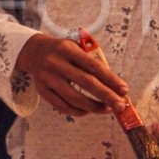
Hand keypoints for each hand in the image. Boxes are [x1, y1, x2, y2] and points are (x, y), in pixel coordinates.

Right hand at [14, 34, 128, 116]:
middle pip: (86, 83)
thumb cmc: (63, 51)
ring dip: (94, 107)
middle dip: (106, 96)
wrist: (34, 52)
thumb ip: (92, 62)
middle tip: (120, 106)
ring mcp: (47, 78)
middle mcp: (56, 63)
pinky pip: (62, 106)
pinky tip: (89, 111)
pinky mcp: (42, 90)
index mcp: (67, 49)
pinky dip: (78, 111)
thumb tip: (114, 86)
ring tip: (107, 109)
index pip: (93, 66)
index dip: (110, 79)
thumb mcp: (76, 47)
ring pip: (74, 98)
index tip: (124, 90)